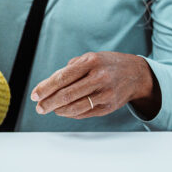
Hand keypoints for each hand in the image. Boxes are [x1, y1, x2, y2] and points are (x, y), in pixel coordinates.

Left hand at [30, 52, 159, 118]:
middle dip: (48, 103)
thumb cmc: (108, 64)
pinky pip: (84, 113)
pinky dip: (70, 114)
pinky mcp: (108, 107)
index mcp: (91, 62)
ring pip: (74, 107)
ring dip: (58, 110)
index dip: (45, 88)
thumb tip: (49, 84)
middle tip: (39, 107)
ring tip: (49, 109)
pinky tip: (63, 111)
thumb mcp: (90, 57)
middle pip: (67, 95)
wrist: (137, 74)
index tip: (34, 95)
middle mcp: (99, 78)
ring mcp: (105, 94)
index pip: (62, 77)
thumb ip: (70, 68)